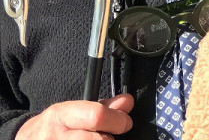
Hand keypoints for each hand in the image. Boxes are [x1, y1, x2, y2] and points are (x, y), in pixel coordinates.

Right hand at [15, 93, 133, 139]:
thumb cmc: (52, 128)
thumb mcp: (72, 112)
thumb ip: (102, 107)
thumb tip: (127, 102)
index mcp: (61, 115)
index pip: (96, 116)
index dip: (117, 120)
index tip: (125, 123)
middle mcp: (54, 137)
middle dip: (109, 139)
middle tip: (108, 136)